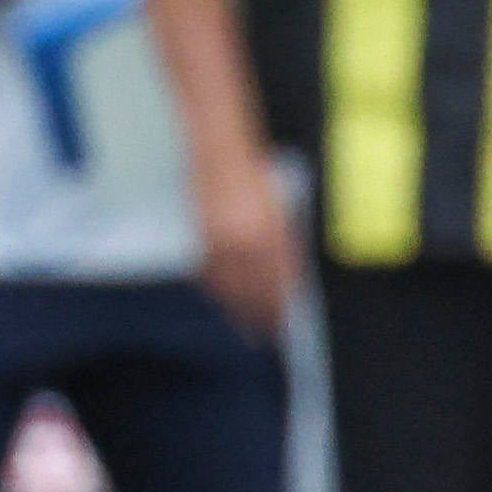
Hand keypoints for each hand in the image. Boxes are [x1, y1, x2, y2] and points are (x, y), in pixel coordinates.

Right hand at [195, 157, 295, 338]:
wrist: (221, 157)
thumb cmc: (257, 181)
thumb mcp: (281, 213)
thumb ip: (285, 246)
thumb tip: (288, 280)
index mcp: (273, 236)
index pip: (280, 284)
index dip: (281, 307)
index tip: (285, 324)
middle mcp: (247, 244)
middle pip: (256, 293)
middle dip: (262, 316)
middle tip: (267, 334)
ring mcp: (222, 244)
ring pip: (231, 289)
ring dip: (239, 310)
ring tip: (247, 327)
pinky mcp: (203, 240)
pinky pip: (211, 276)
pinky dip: (218, 292)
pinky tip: (225, 302)